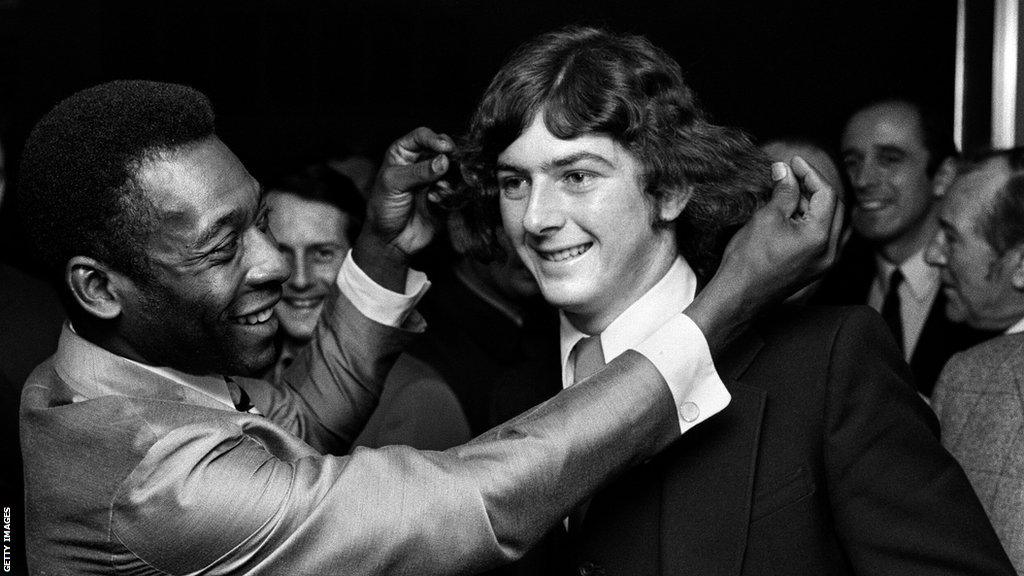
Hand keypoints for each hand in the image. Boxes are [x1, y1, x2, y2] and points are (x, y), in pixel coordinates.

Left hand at [353, 127, 453, 290]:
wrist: (391, 241)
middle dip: (449, 156)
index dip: (434, 139)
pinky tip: (437, 201)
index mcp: (403, 153)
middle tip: (451, 165)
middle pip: (443, 148)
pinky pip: (456, 188)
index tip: (445, 149)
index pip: (422, 136)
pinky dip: (450, 192)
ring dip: (450, 177)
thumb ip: (418, 171)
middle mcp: (420, 163)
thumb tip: (444, 161)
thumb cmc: (384, 209)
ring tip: (439, 189)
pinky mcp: (444, 195)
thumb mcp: (394, 184)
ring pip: (453, 168)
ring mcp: (433, 179)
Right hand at [686, 157, 842, 351]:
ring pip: (828, 222)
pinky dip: (809, 220)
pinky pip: (821, 237)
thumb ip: (783, 191)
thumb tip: (786, 171)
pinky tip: (790, 213)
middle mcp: (829, 251)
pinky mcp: (814, 268)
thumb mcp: (766, 218)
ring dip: (812, 203)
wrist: (738, 297)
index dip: (810, 173)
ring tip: (787, 192)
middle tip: (792, 174)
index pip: (827, 193)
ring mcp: (823, 262)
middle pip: (833, 207)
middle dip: (814, 187)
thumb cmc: (748, 261)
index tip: (793, 162)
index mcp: (820, 237)